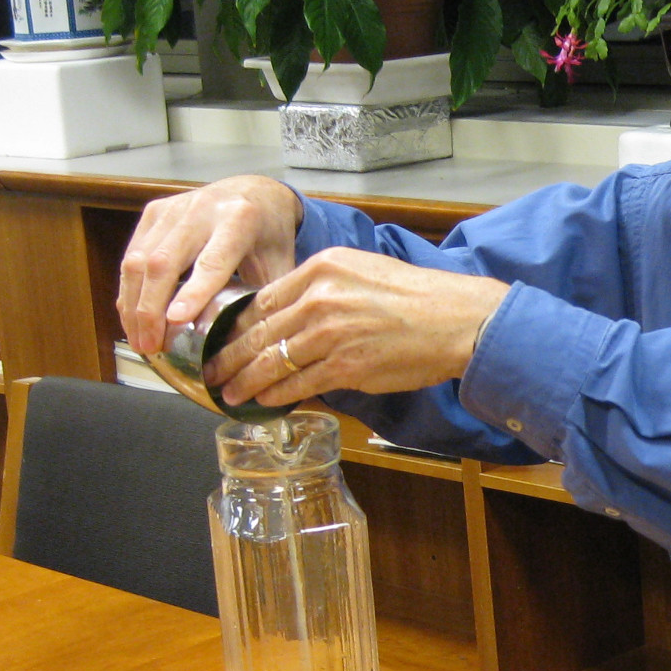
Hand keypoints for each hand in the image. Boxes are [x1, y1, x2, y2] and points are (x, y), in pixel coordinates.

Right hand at [116, 175, 304, 354]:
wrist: (254, 192)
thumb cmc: (268, 235)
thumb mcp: (280, 264)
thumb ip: (266, 298)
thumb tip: (251, 344)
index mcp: (239, 220)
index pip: (212, 261)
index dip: (193, 291)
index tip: (176, 320)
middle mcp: (201, 210)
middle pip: (163, 262)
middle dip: (151, 309)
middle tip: (151, 347)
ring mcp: (172, 209)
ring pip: (138, 260)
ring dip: (134, 305)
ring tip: (140, 341)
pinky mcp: (153, 212)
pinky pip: (131, 255)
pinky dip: (129, 290)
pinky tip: (132, 317)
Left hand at [202, 248, 509, 409]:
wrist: (459, 320)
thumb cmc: (419, 299)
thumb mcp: (363, 272)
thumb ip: (323, 288)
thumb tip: (292, 318)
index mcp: (321, 268)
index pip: (263, 299)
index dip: (236, 324)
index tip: (222, 339)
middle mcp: (319, 297)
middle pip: (258, 331)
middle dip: (228, 356)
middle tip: (210, 371)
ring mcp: (329, 333)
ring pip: (271, 361)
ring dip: (245, 381)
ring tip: (229, 393)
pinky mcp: (344, 367)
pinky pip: (297, 385)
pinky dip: (276, 396)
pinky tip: (263, 402)